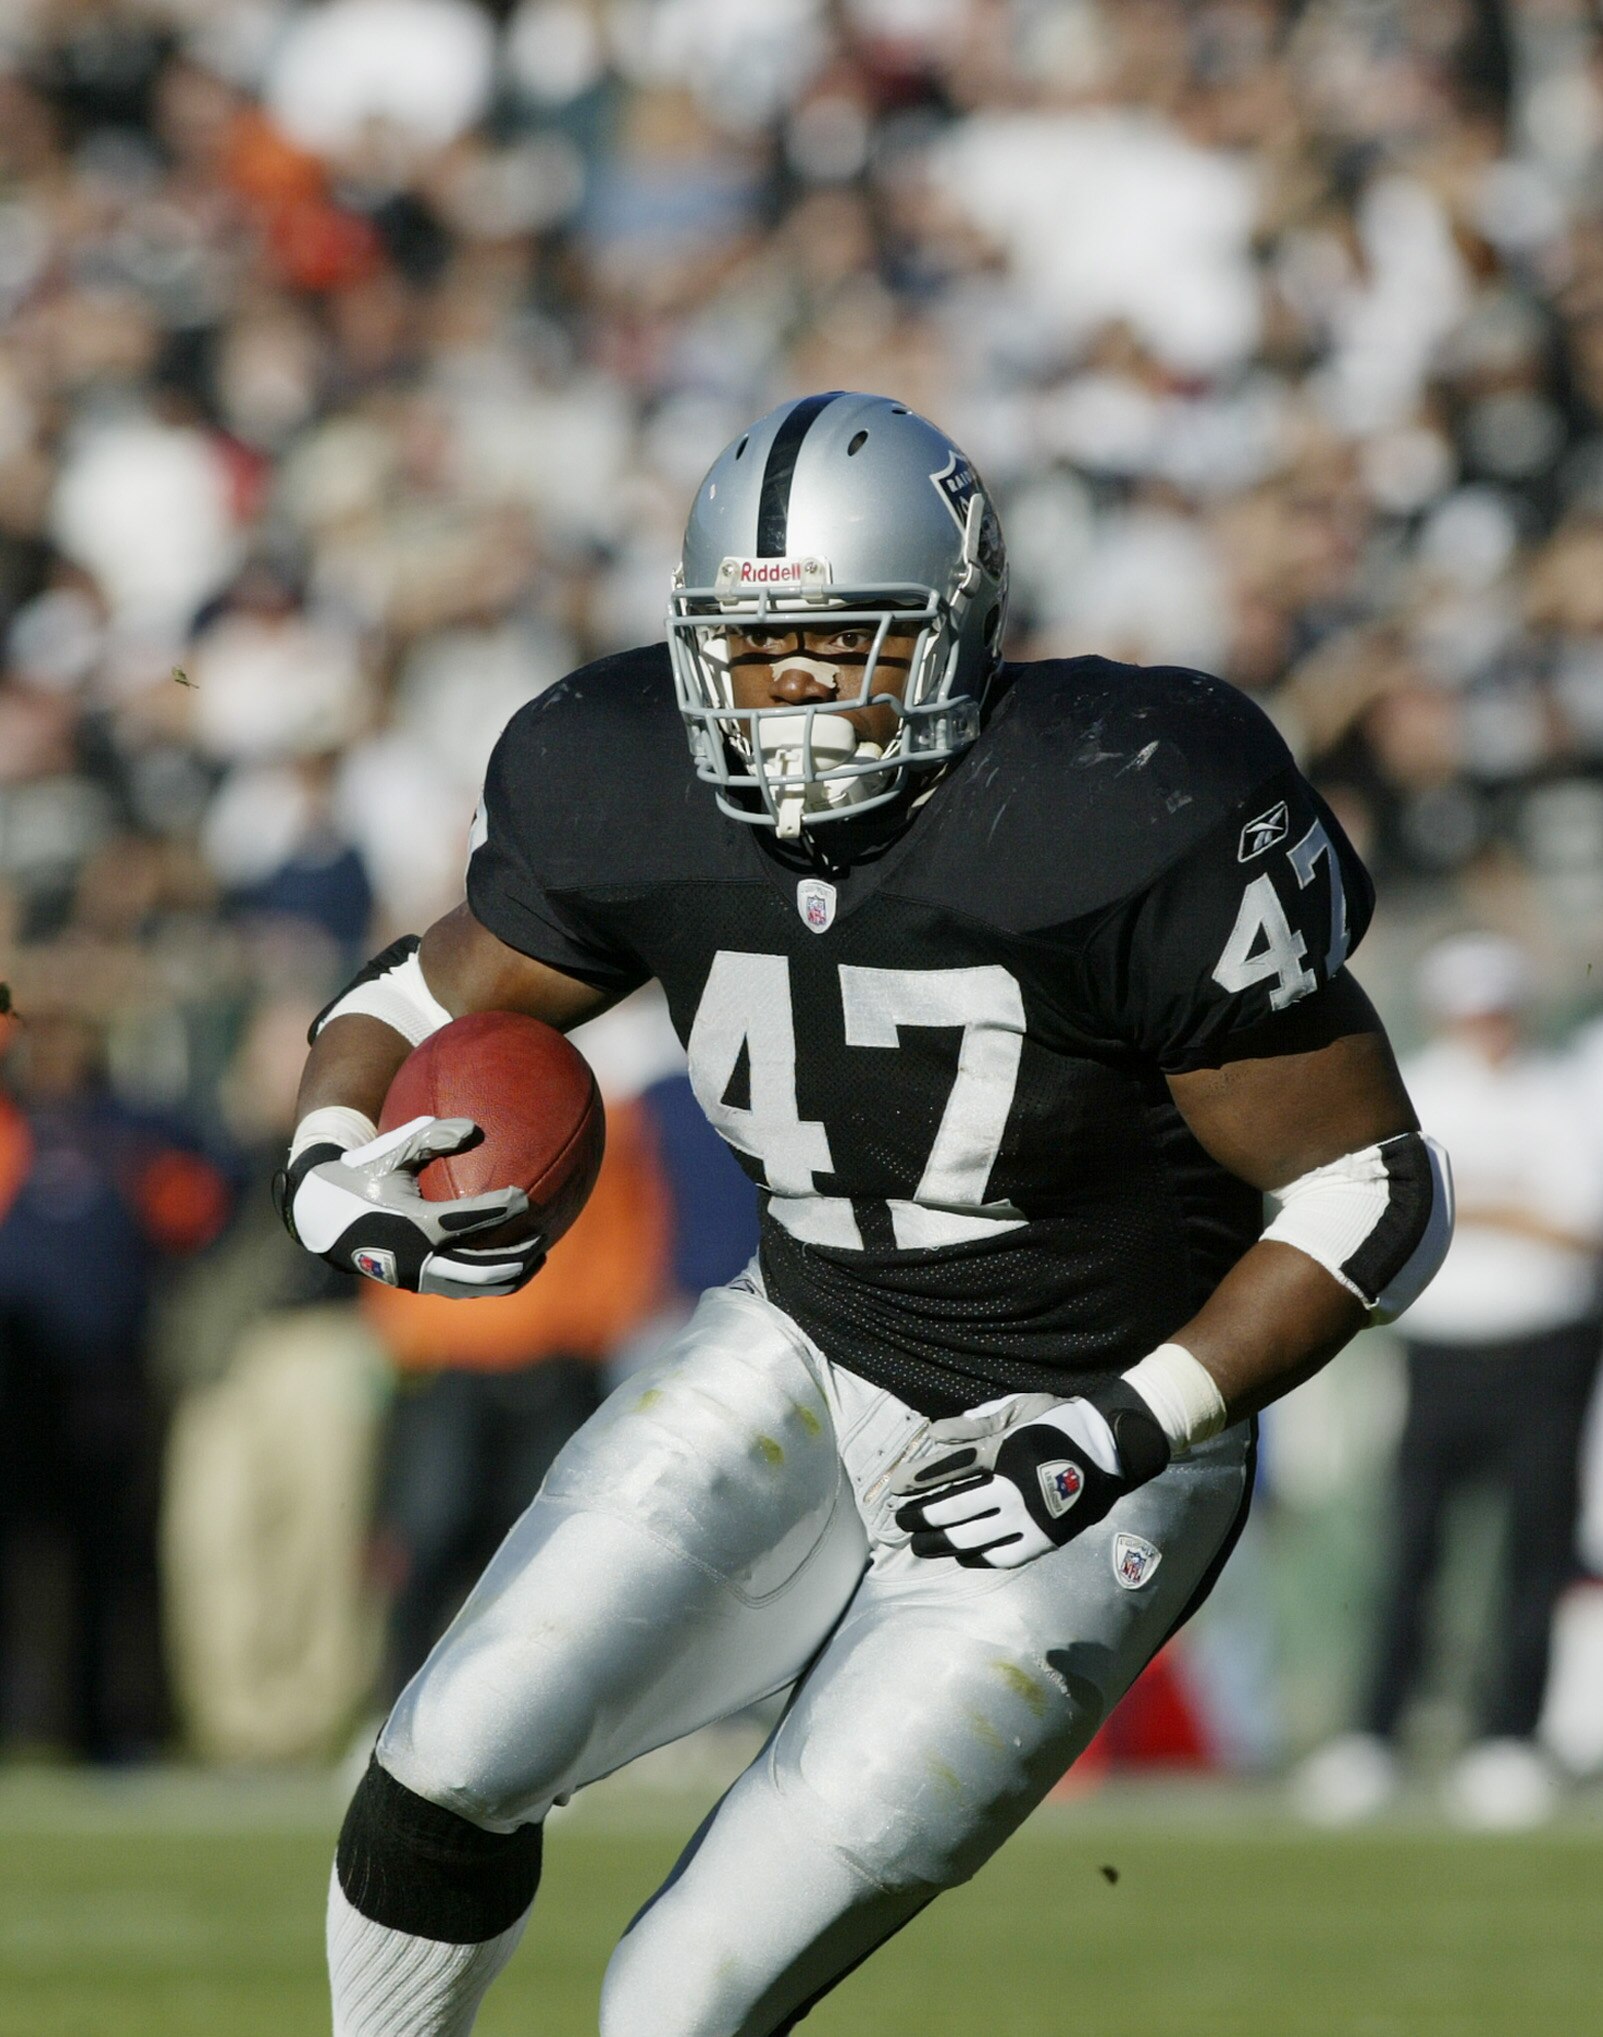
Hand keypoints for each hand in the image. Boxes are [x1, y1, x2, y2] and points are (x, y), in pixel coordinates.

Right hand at [273, 1116, 544, 1298]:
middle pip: (481, 1268)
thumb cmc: (363, 1175)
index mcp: (414, 1225)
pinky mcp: (418, 1283)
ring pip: (475, 1286)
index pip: (468, 1220)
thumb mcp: (390, 1151)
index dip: (500, 1209)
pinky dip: (491, 1280)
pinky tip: (513, 1263)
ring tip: (539, 1256)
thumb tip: (474, 1129)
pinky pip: (463, 1287)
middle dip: (517, 1255)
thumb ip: (431, 1136)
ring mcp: (419, 1276)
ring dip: (510, 1276)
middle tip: (542, 1236)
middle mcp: (419, 1258)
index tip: (524, 1197)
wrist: (322, 1217)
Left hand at [891, 1382, 1170, 1568]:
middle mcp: (1012, 1489)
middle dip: (921, 1517)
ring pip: (972, 1538)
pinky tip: (961, 1554)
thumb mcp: (1017, 1409)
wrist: (1111, 1447)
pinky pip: (1002, 1556)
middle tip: (901, 1521)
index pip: (950, 1468)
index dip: (919, 1480)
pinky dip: (977, 1557)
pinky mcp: (1044, 1540)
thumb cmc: (1058, 1421)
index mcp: (1004, 1451)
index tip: (896, 1488)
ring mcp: (1029, 1519)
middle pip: (953, 1509)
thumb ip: (974, 1424)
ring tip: (919, 1544)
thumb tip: (933, 1433)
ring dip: (940, 1543)